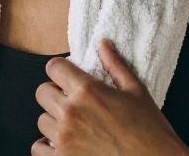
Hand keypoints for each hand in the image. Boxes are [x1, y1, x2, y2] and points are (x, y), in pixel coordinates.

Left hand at [33, 38, 188, 155]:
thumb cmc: (150, 130)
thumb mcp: (136, 91)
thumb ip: (115, 65)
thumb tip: (103, 44)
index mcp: (87, 90)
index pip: (53, 67)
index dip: (60, 70)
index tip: (67, 77)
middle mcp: (71, 112)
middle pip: (43, 93)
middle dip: (55, 94)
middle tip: (72, 103)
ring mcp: (64, 138)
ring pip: (42, 121)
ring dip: (54, 121)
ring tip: (73, 126)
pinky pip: (38, 149)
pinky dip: (47, 148)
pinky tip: (64, 145)